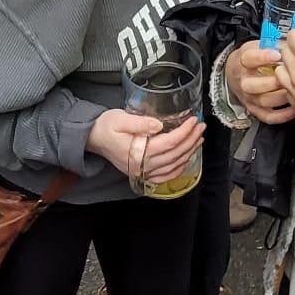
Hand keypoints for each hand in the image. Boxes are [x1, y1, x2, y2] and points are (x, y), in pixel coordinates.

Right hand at [86, 109, 205, 183]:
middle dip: (191, 140)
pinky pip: (165, 176)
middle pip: (174, 155)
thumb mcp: (120, 119)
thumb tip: (159, 125)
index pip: (169, 143)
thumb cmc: (106, 127)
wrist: (93, 139)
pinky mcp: (142, 174)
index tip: (194, 120)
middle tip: (201, 127)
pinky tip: (187, 158)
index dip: (184, 132)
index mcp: (137, 152)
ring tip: (198, 139)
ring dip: (189, 152)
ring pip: (173, 165)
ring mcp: (142, 173)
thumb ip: (140, 123)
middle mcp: (141, 166)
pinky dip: (179, 168)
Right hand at [224, 43, 294, 123]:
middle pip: (252, 85)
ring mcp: (248, 97)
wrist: (236, 72)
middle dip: (272, 82)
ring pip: (263, 101)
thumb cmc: (252, 57)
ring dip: (281, 97)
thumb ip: (272, 43)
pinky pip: (267, 116)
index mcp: (243, 61)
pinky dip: (282, 115)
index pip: (249, 59)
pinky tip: (294, 108)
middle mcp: (244, 80)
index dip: (263, 57)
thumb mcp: (257, 45)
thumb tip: (293, 41)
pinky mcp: (254, 109)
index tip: (277, 54)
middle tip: (287, 77)